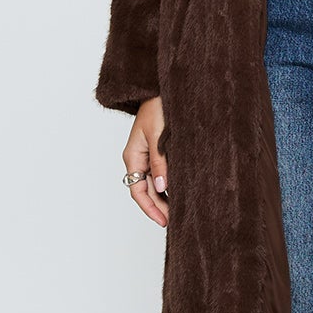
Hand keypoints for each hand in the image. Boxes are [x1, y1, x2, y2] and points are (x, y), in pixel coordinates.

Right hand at [122, 97, 168, 227]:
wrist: (162, 90)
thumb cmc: (158, 108)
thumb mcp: (158, 136)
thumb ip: (160, 162)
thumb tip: (163, 187)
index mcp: (133, 156)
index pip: (138, 191)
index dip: (150, 208)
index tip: (163, 221)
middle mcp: (138, 159)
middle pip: (147, 191)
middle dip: (160, 207)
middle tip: (177, 222)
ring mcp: (147, 156)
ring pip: (154, 184)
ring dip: (164, 199)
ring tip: (179, 212)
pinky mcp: (158, 152)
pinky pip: (161, 174)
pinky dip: (169, 186)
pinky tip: (180, 193)